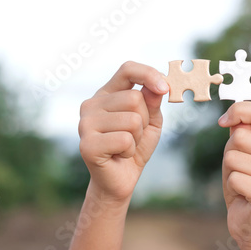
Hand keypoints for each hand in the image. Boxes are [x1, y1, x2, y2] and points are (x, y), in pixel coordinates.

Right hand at [78, 61, 168, 202]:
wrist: (121, 180)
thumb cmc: (136, 146)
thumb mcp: (151, 121)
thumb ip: (153, 101)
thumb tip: (157, 86)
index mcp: (107, 94)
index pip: (127, 69)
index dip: (149, 74)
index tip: (165, 88)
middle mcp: (91, 104)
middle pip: (135, 98)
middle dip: (145, 120)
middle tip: (134, 136)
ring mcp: (85, 123)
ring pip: (132, 120)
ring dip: (138, 137)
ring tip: (126, 146)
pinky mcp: (87, 145)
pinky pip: (125, 139)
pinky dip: (130, 150)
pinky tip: (119, 155)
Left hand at [218, 102, 250, 249]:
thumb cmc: (246, 184)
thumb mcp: (242, 154)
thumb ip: (241, 134)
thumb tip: (234, 118)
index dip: (239, 110)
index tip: (223, 122)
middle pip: (239, 137)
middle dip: (229, 153)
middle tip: (239, 170)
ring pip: (233, 158)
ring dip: (230, 172)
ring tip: (242, 183)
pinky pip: (235, 178)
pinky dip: (232, 187)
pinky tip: (243, 196)